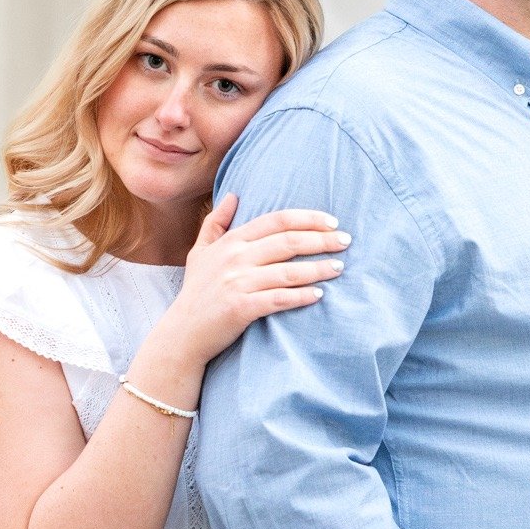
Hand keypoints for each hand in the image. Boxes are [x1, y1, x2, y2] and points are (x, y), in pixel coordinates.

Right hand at [165, 195, 348, 366]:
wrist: (183, 333)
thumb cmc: (196, 292)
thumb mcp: (200, 252)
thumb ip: (216, 222)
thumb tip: (232, 195)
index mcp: (231, 241)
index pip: (276, 220)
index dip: (307, 218)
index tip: (332, 222)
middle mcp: (235, 258)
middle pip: (288, 241)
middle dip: (321, 240)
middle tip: (346, 241)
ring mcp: (237, 283)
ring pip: (288, 271)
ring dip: (318, 268)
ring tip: (339, 267)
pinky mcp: (241, 308)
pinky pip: (279, 299)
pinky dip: (301, 296)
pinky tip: (319, 295)